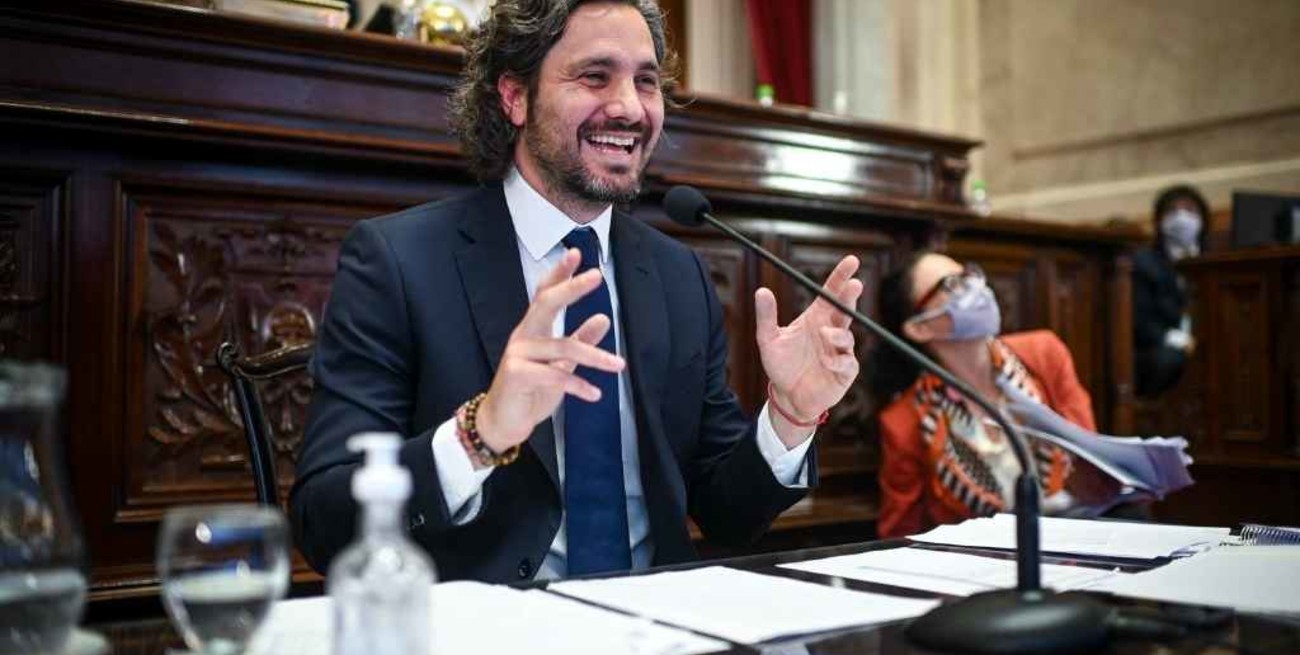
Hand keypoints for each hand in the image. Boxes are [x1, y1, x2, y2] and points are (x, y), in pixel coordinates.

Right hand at [476, 249, 624, 453]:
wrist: (503, 422)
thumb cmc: (531, 390)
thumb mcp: (561, 365)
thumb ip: (581, 341)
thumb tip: (604, 318)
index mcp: (533, 329)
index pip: (545, 294)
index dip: (560, 273)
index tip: (576, 253)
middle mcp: (523, 336)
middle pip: (547, 304)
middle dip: (572, 288)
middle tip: (598, 275)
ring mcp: (517, 354)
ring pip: (562, 347)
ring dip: (595, 357)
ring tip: (619, 365)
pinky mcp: (516, 375)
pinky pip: (554, 376)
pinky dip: (578, 386)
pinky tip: (595, 394)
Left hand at [756, 255, 863, 443]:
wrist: (787, 396)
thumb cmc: (781, 366)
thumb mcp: (769, 339)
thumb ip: (766, 316)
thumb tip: (761, 290)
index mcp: (816, 318)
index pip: (831, 293)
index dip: (841, 277)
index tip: (852, 261)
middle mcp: (830, 331)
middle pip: (845, 310)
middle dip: (850, 297)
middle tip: (854, 284)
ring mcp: (840, 351)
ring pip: (848, 336)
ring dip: (838, 333)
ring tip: (824, 334)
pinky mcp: (845, 371)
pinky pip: (848, 362)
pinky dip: (838, 360)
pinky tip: (827, 362)